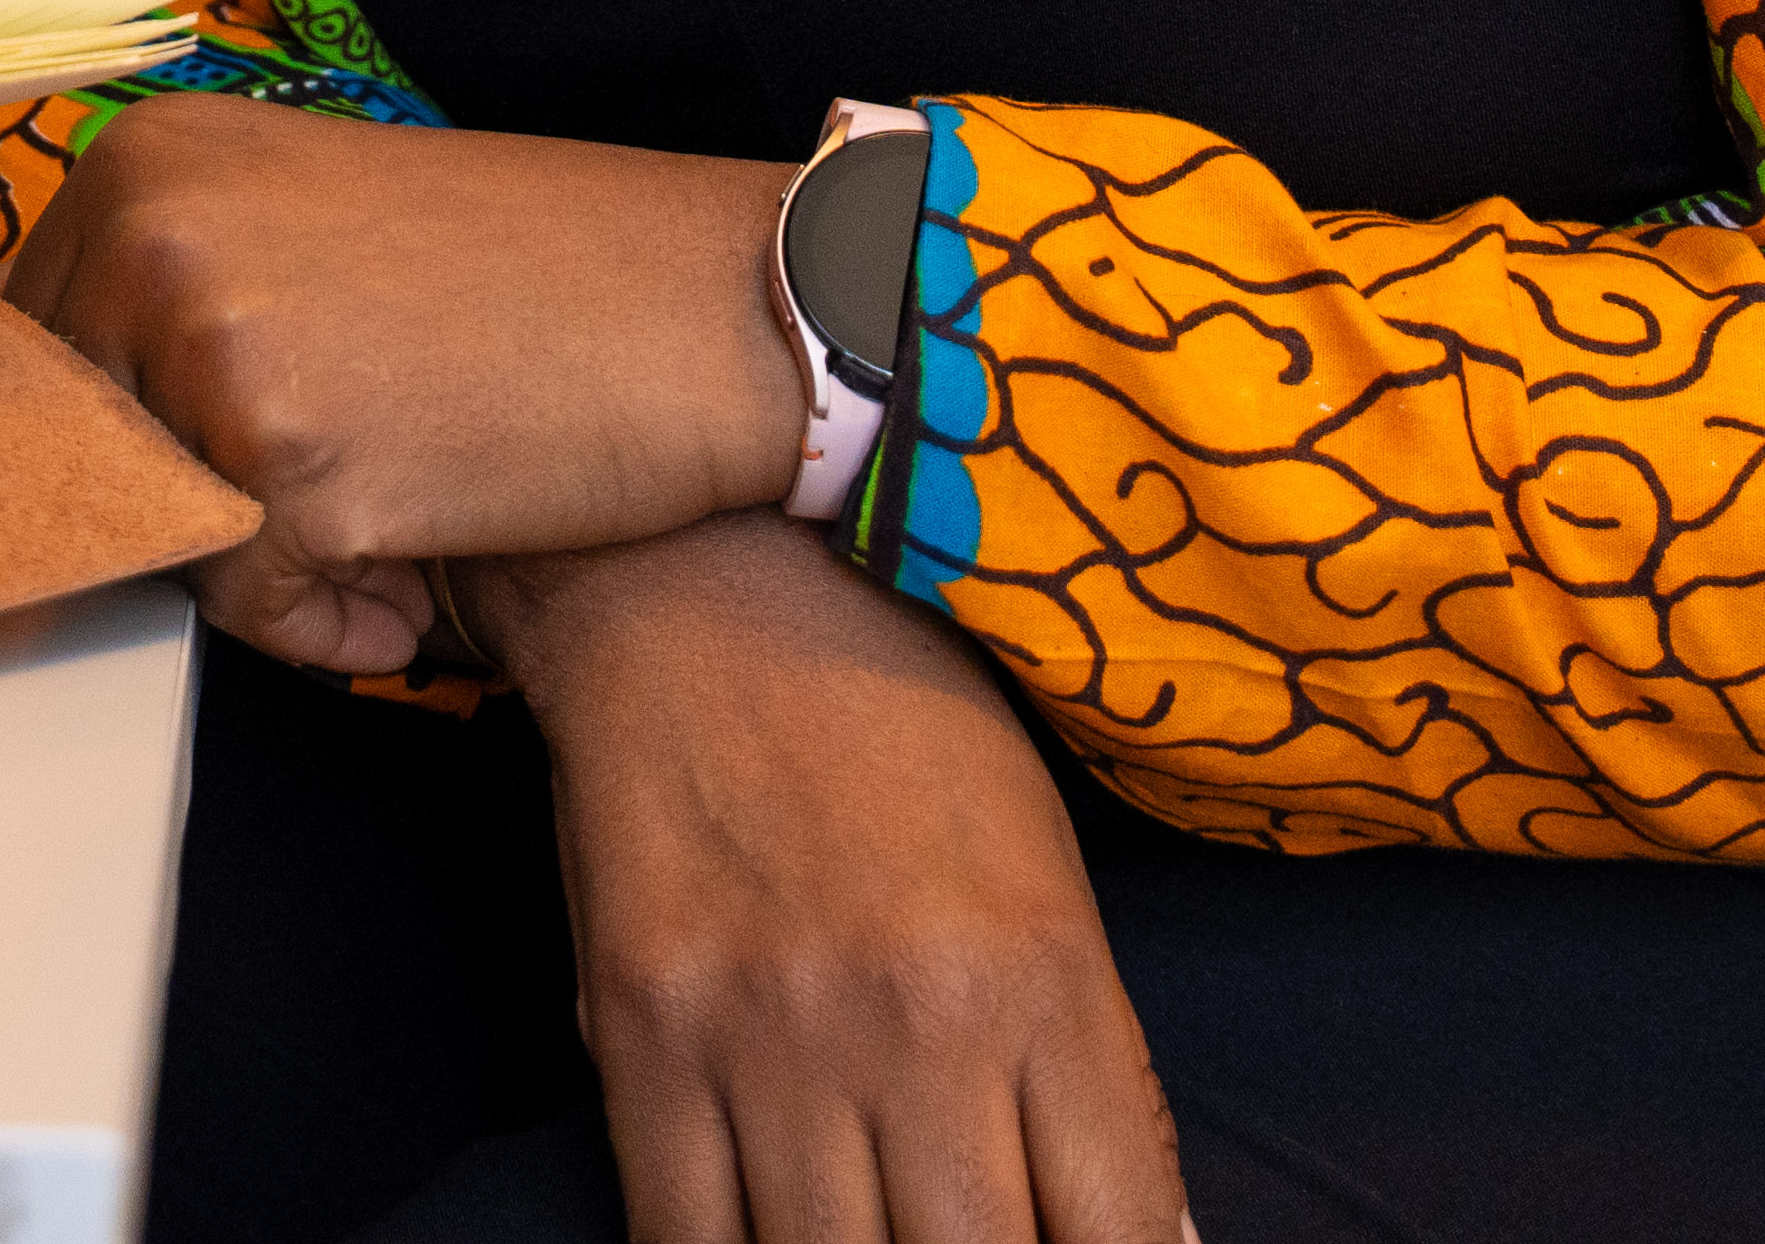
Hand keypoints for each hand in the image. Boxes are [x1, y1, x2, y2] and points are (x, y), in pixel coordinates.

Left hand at [0, 97, 802, 671]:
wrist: (732, 310)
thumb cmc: (544, 284)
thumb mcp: (312, 230)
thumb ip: (173, 298)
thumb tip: (45, 446)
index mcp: (141, 162)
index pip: (23, 366)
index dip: (124, 449)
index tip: (222, 464)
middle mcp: (145, 232)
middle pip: (72, 466)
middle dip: (190, 517)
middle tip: (344, 484)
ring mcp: (208, 345)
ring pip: (161, 548)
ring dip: (269, 574)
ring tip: (403, 508)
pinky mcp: (287, 466)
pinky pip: (255, 618)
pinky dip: (336, 631)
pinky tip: (426, 573)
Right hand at [487, 520, 1185, 1243]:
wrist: (702, 586)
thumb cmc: (904, 722)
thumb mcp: (1048, 873)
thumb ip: (1098, 1073)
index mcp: (1043, 975)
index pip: (1121, 1236)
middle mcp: (915, 1022)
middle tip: (972, 1239)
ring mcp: (770, 1037)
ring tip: (881, 1232)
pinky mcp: (642, 1035)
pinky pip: (682, 1242)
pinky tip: (770, 1238)